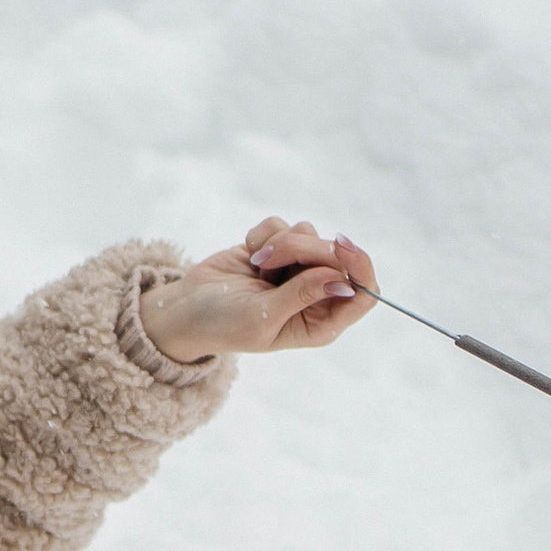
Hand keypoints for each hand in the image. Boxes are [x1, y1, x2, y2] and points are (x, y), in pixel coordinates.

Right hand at [146, 214, 377, 365]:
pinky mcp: (277, 248)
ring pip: (309, 234)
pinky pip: (283, 225)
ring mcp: (297, 269)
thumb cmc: (223, 325)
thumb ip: (302, 295)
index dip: (359, 266)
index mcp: (321, 323)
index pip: (363, 294)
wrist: (186, 309)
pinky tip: (249, 255)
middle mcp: (316, 295)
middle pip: (335, 256)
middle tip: (267, 261)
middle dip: (302, 250)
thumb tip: (344, 281)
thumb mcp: (263, 318)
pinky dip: (263, 235)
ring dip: (281, 244)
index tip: (340, 245)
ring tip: (258, 265)